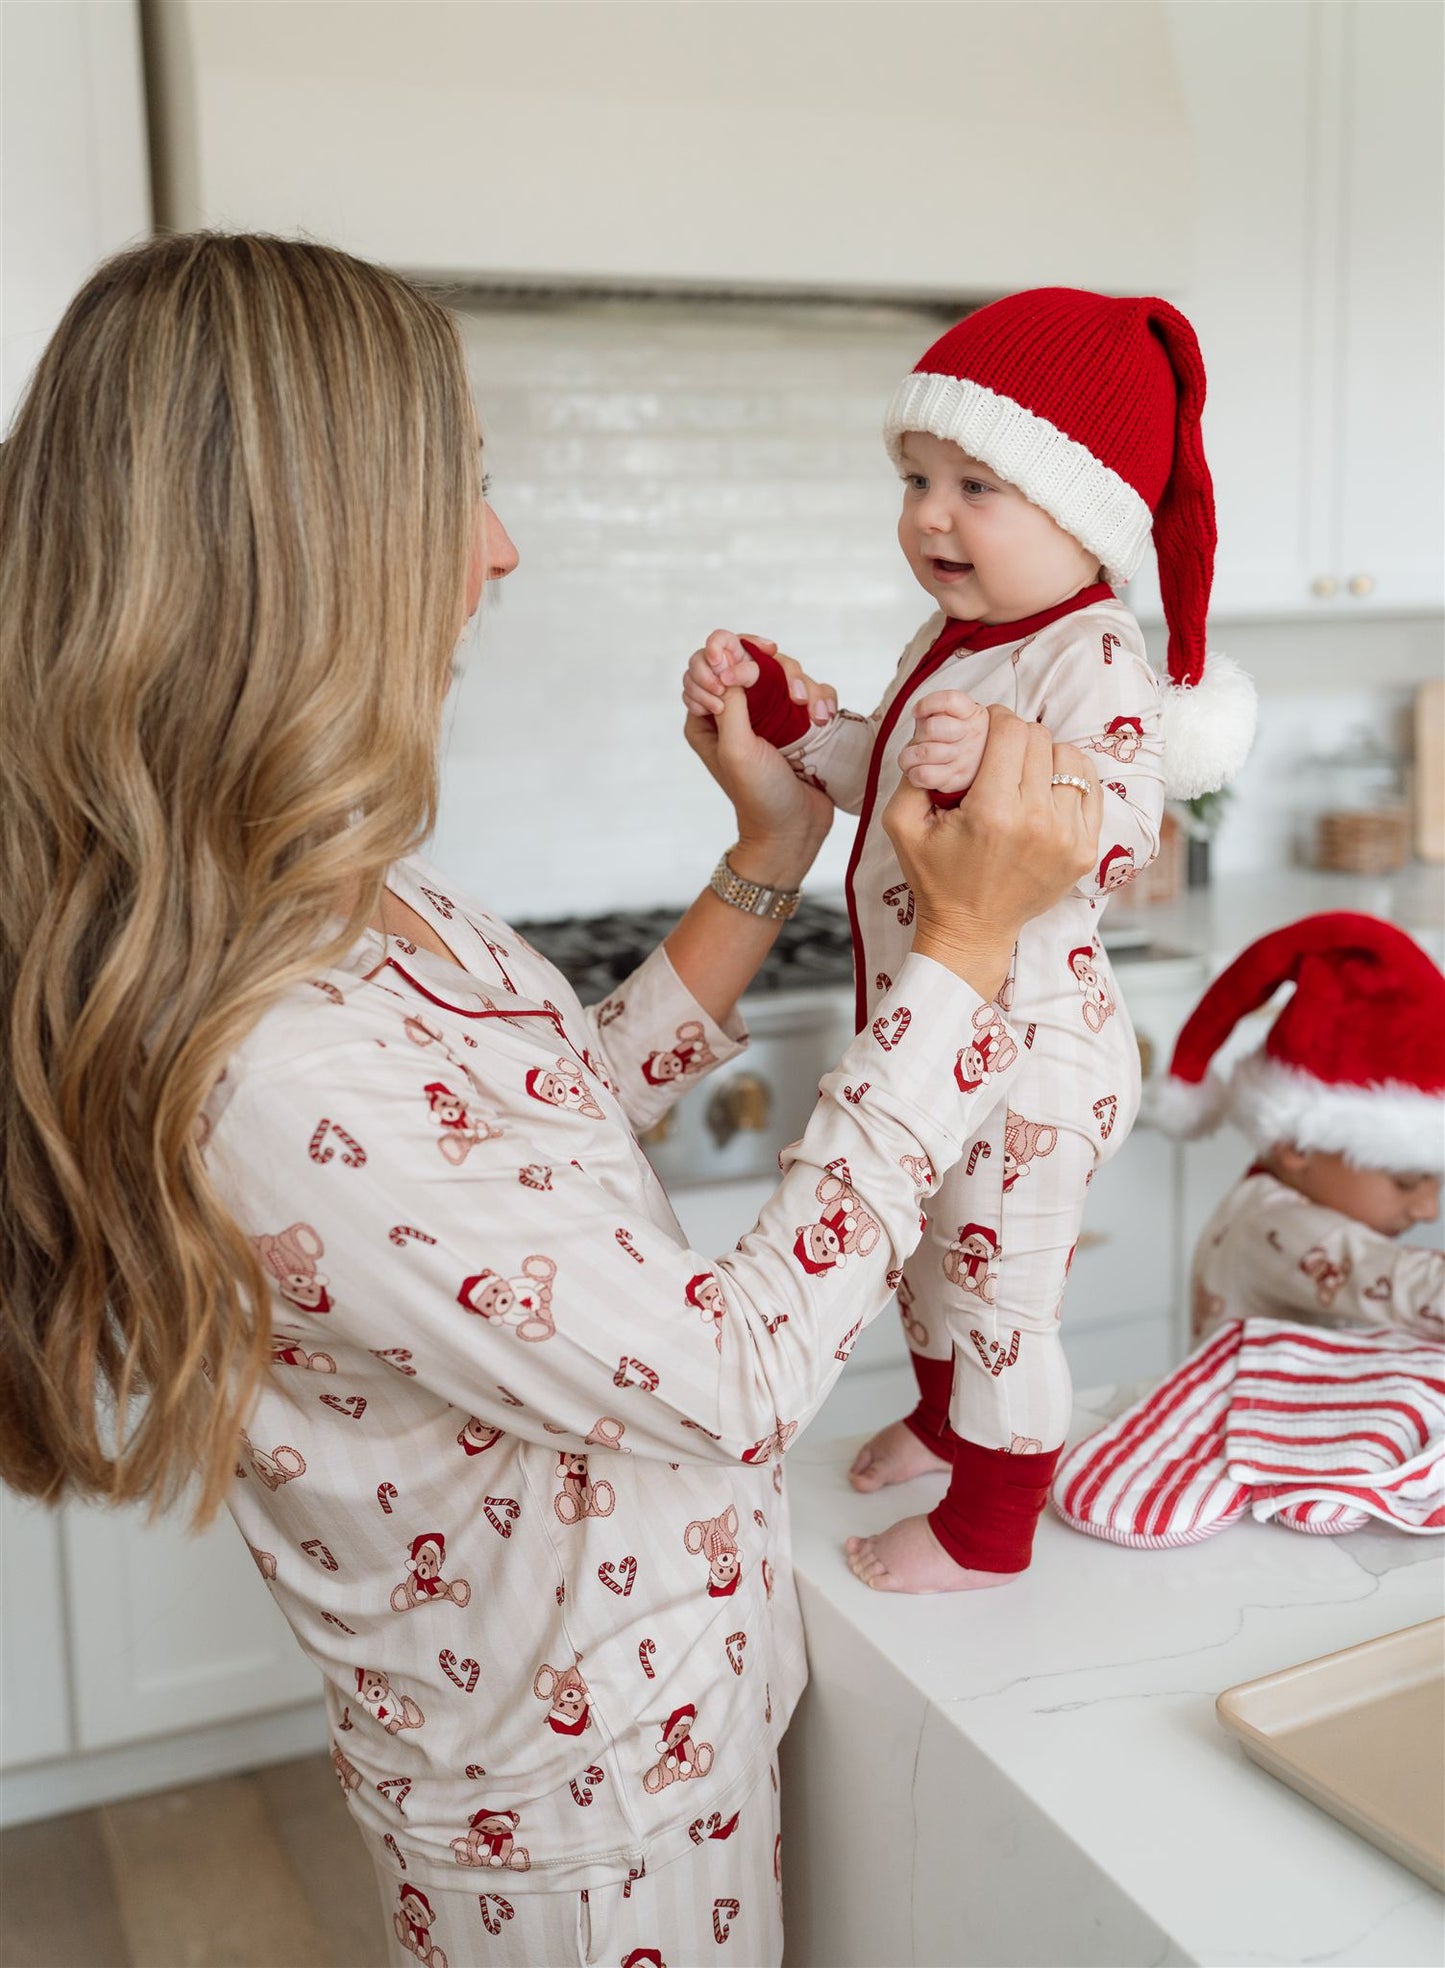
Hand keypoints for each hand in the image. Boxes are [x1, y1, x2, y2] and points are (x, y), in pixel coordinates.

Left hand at [684, 676, 832, 889]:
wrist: (794, 829)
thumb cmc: (758, 795)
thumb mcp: (735, 748)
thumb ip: (731, 699)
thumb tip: (733, 657)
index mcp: (707, 716)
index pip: (707, 661)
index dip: (727, 655)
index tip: (749, 675)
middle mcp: (737, 709)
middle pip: (751, 659)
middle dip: (776, 669)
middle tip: (792, 695)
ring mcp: (769, 713)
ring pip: (785, 671)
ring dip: (803, 684)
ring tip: (812, 713)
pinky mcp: (798, 720)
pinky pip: (810, 690)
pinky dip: (820, 698)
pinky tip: (823, 718)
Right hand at [882, 705, 1101, 997]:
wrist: (971, 931)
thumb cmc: (936, 878)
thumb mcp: (902, 825)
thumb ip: (913, 773)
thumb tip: (936, 731)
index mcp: (991, 812)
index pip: (1011, 731)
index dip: (995, 719)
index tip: (986, 728)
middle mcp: (1036, 822)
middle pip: (1040, 739)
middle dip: (1018, 736)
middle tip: (1001, 752)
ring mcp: (1067, 837)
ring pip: (1071, 758)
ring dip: (1047, 756)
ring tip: (1026, 773)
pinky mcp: (1085, 850)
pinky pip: (1091, 788)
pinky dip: (1071, 780)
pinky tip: (1048, 790)